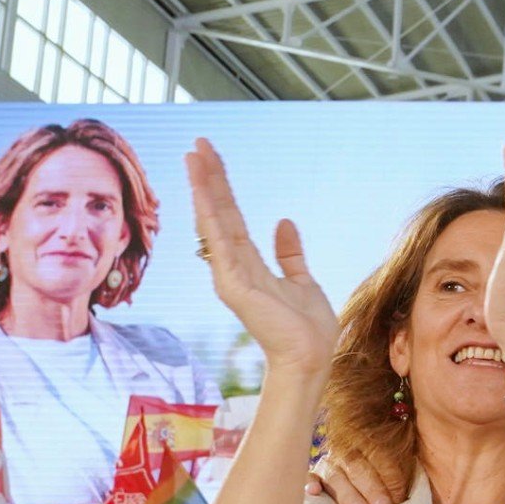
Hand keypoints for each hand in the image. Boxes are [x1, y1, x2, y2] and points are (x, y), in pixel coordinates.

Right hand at [186, 138, 338, 374]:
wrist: (310, 358)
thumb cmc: (308, 329)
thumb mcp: (302, 281)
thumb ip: (290, 253)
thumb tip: (283, 221)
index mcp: (250, 265)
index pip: (231, 218)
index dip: (222, 188)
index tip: (211, 158)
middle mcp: (234, 267)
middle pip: (219, 213)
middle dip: (209, 178)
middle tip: (198, 144)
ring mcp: (230, 275)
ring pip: (215, 222)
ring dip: (205, 187)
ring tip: (194, 156)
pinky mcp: (234, 284)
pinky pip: (219, 242)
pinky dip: (211, 215)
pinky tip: (203, 190)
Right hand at [306, 451, 403, 503]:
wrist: (351, 470)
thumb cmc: (381, 476)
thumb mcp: (393, 467)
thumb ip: (398, 476)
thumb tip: (408, 497)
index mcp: (370, 444)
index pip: (381, 457)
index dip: (391, 478)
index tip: (400, 499)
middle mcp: (346, 452)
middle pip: (359, 468)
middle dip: (373, 490)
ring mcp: (328, 463)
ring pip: (336, 477)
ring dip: (349, 496)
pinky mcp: (312, 475)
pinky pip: (308, 477)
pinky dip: (310, 483)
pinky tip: (313, 491)